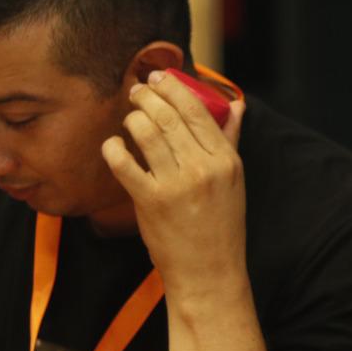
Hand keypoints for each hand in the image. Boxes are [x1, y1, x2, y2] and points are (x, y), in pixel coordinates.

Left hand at [101, 71, 246, 302]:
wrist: (209, 272)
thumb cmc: (221, 225)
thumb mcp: (234, 180)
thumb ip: (231, 139)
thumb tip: (237, 104)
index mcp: (226, 160)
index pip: (197, 110)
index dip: (173, 87)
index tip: (158, 78)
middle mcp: (203, 168)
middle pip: (168, 116)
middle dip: (147, 96)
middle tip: (136, 91)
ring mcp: (176, 185)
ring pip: (146, 132)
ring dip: (132, 118)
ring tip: (130, 119)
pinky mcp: (150, 201)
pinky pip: (124, 162)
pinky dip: (114, 148)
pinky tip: (114, 145)